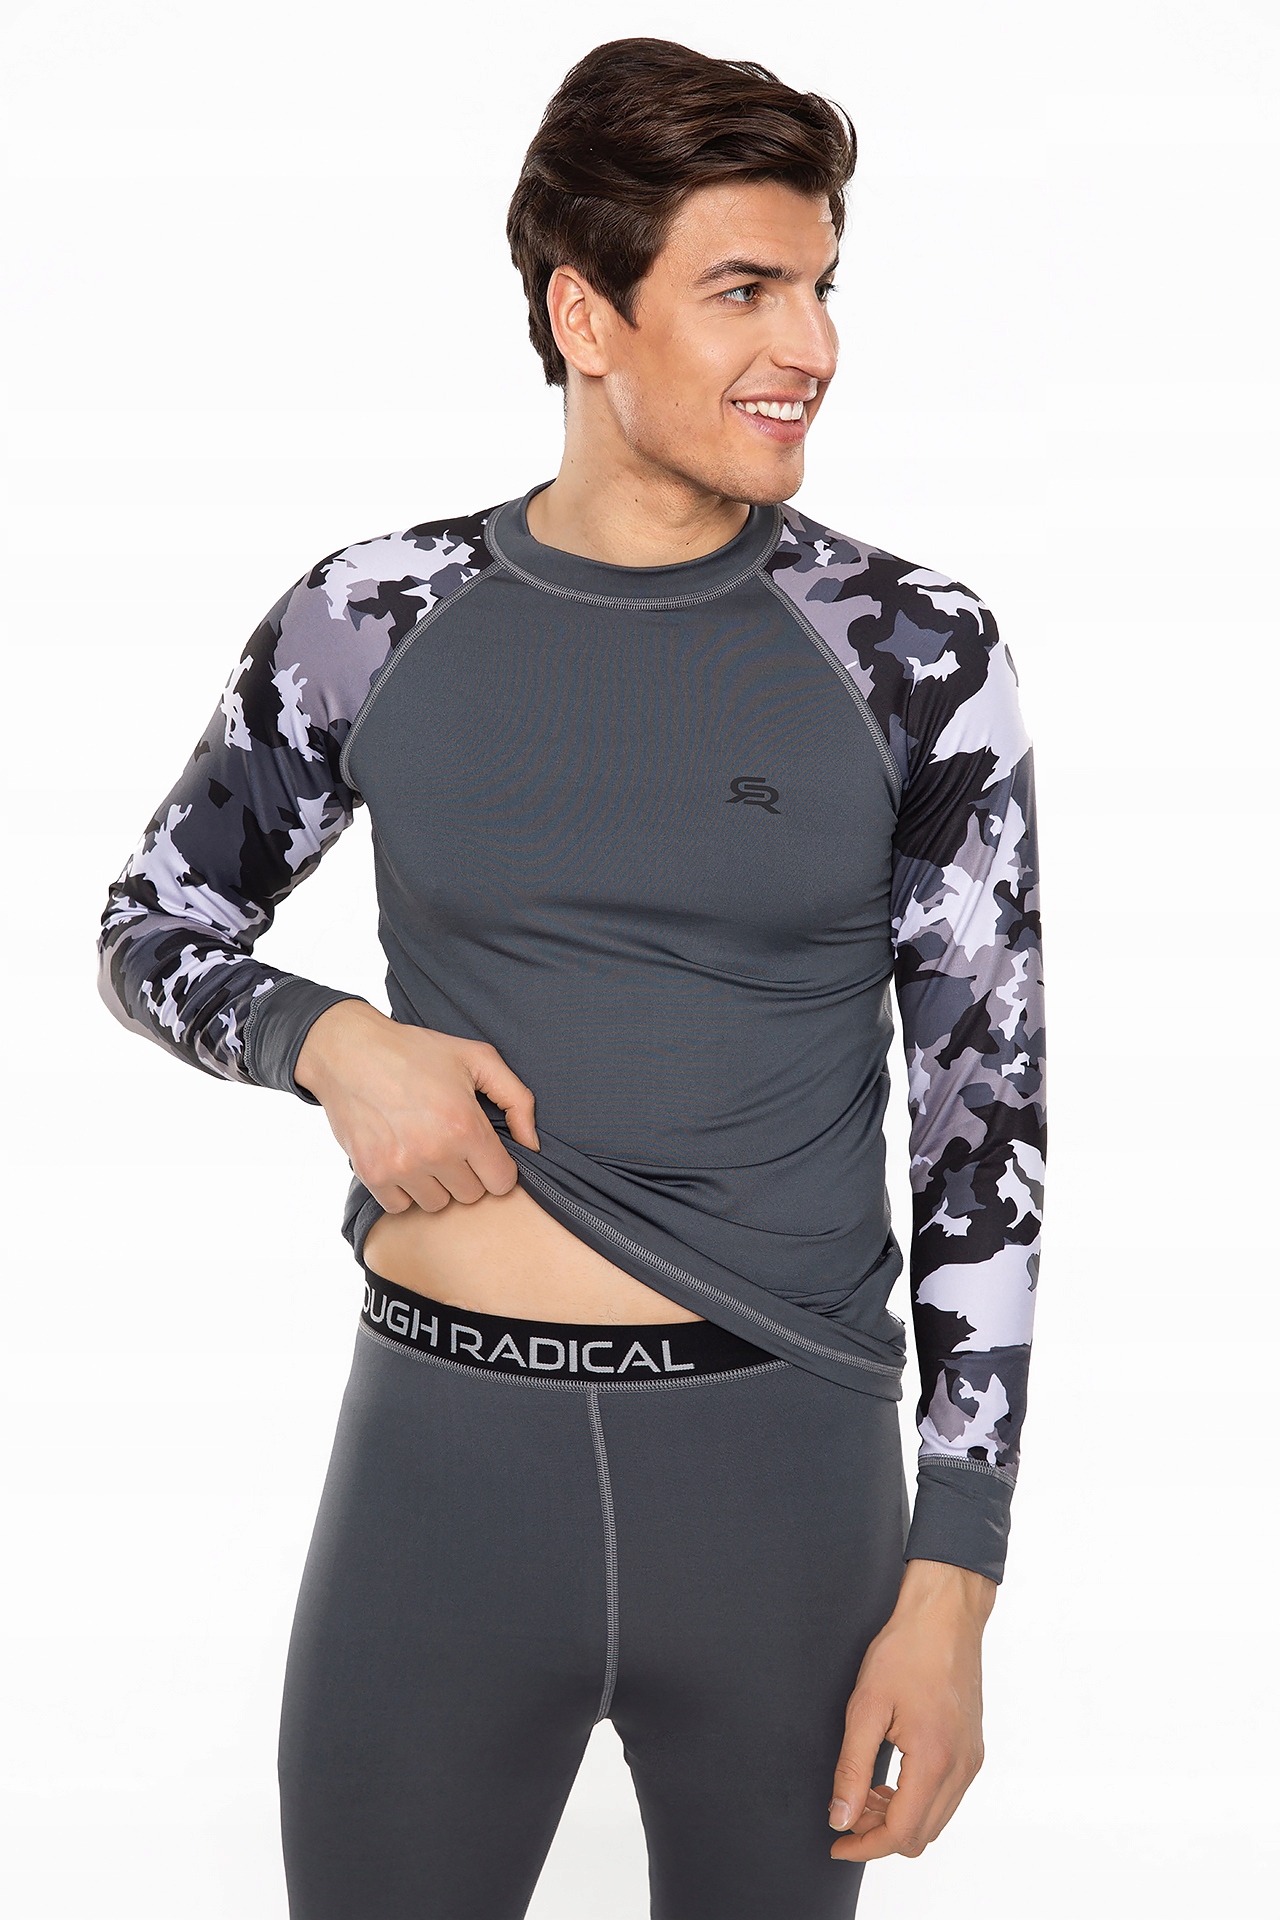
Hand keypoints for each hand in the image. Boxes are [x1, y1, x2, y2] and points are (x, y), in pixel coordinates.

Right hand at [294, 1000, 539, 1214]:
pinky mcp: (371, 1174)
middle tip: (450, 1144)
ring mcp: (401, 1167)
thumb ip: (518, 1100)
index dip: (497, 1167)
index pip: (502, 1182)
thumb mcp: (477, 1058)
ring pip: (436, 1204)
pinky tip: (401, 1159)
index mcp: (465, 1126)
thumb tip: (533, 1144)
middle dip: (466, 1173)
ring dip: (435, 1184)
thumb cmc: (416, 1052)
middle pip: (470, 1196)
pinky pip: (400, 1206)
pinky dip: (403, 1189)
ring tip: (424, 1150)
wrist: (349, 1051)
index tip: (483, 1151)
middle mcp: (434, 1152)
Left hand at [827, 1557, 995, 1862]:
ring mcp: (971, 1760)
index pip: (901, 1832)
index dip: (864, 1846)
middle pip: (921, 1835)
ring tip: (863, 1791)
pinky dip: (917, 1800)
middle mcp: (961, 1768)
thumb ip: (852, 1768)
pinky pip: (946, 1796)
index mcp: (935, 1761)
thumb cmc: (905, 1651)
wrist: (945, 1615)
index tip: (837, 1842)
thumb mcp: (865, 1707)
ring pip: (935, 1819)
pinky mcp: (972, 1749)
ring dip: (898, 1818)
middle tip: (846, 1811)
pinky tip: (889, 1777)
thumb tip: (840, 1818)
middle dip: (879, 1834)